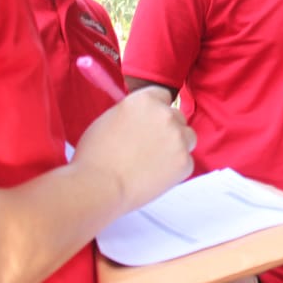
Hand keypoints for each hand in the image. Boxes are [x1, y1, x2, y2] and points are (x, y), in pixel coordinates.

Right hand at [73, 86, 195, 211]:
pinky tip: (155, 177)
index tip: (151, 123)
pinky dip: (175, 170)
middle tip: (150, 147)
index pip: (163, 95)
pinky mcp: (185, 161)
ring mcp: (178, 138)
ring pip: (188, 138)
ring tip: (154, 162)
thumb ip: (132, 113)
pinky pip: (186, 162)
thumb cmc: (95, 156)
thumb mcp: (110, 119)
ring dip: (177, 146)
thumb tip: (142, 118)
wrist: (99, 186)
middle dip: (168, 129)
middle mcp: (166, 114)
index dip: (157, 111)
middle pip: (177, 117)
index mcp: (145, 100)